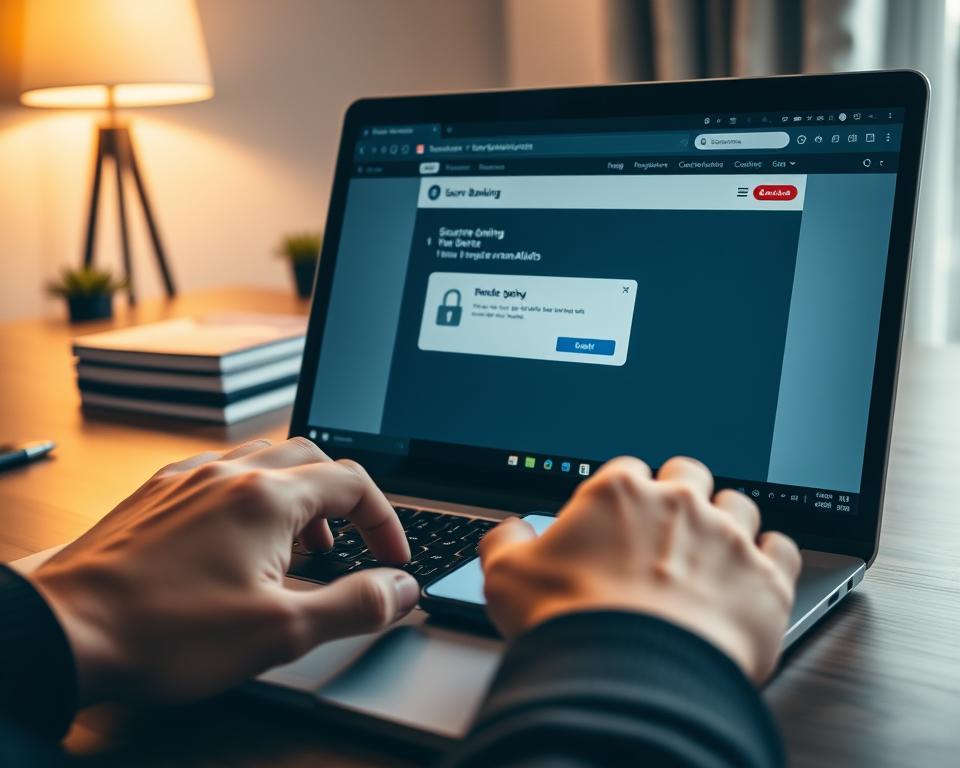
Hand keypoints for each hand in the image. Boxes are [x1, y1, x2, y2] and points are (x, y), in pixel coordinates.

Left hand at [29, 438, 417, 705]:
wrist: (61, 629)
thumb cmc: (165, 631)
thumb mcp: (280, 631)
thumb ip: (355, 604)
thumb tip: (403, 589)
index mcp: (268, 497)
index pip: (354, 483)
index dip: (385, 520)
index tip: (391, 559)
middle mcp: (230, 472)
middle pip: (312, 458)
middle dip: (342, 499)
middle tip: (346, 544)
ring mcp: (188, 478)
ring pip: (263, 461)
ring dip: (295, 493)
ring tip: (295, 543)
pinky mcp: (156, 493)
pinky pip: (219, 473)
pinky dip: (249, 495)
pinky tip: (236, 538)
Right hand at [480, 456, 800, 681]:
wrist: (629, 675)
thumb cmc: (571, 622)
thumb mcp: (506, 576)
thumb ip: (504, 541)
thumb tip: (508, 531)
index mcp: (619, 492)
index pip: (628, 469)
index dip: (622, 494)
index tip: (619, 518)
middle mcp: (678, 503)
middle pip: (689, 473)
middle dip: (680, 492)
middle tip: (668, 524)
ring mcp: (727, 538)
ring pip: (740, 504)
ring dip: (728, 519)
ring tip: (716, 546)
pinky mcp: (765, 580)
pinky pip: (784, 548)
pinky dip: (773, 555)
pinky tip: (758, 568)